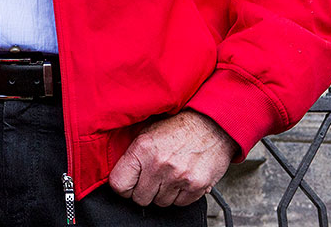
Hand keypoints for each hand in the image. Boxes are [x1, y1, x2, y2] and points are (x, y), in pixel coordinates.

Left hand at [108, 110, 237, 206]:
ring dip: (163, 193)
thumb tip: (119, 173)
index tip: (129, 184)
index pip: (119, 184)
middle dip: (144, 191)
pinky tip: (182, 180)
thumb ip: (133, 154)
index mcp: (142, 149)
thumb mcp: (147, 133)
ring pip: (161, 203)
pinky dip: (180, 196)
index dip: (123, 187)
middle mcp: (159, 164)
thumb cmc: (178, 127)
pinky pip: (180, 204)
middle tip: (152, 179)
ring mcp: (178, 177)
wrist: (211, 125)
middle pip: (140, 198)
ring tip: (169, 176)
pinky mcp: (196, 186)